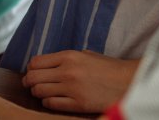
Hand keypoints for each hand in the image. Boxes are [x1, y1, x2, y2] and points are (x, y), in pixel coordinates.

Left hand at [22, 50, 138, 112]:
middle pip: (33, 77)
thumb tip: (46, 64)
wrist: (129, 81)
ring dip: (38, 93)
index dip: (31, 68)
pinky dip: (48, 103)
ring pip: (39, 92)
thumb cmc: (109, 68)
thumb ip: (66, 58)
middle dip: (29, 82)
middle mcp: (67, 71)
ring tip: (43, 93)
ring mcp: (72, 89)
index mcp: (69, 56)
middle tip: (31, 84)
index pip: (36, 62)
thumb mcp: (86, 54)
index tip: (33, 72)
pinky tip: (53, 100)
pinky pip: (51, 104)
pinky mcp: (78, 104)